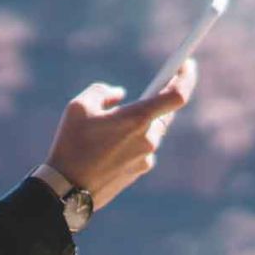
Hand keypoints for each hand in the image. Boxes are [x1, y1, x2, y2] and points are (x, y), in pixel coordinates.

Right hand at [46, 56, 195, 207]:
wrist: (67, 190)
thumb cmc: (71, 145)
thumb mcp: (78, 107)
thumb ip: (102, 92)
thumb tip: (119, 94)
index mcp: (137, 118)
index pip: (177, 95)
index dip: (186, 77)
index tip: (187, 64)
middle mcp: (148, 138)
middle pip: (164, 112)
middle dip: (158, 100)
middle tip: (152, 87)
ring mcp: (146, 157)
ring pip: (151, 131)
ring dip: (139, 122)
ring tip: (110, 124)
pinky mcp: (139, 171)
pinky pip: (142, 148)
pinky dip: (131, 140)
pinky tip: (107, 145)